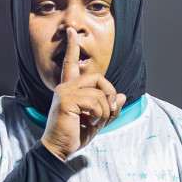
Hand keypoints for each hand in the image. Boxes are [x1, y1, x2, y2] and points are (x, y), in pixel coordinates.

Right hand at [41, 27, 125, 160]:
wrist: (59, 149)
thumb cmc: (74, 135)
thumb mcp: (97, 122)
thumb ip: (109, 109)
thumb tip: (122, 96)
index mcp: (70, 89)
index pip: (71, 64)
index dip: (72, 47)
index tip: (71, 31)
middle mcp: (65, 87)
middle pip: (98, 78)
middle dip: (110, 94)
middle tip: (109, 110)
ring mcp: (64, 92)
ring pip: (99, 92)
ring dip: (104, 110)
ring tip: (95, 121)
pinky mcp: (66, 100)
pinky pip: (94, 101)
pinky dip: (99, 114)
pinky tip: (90, 122)